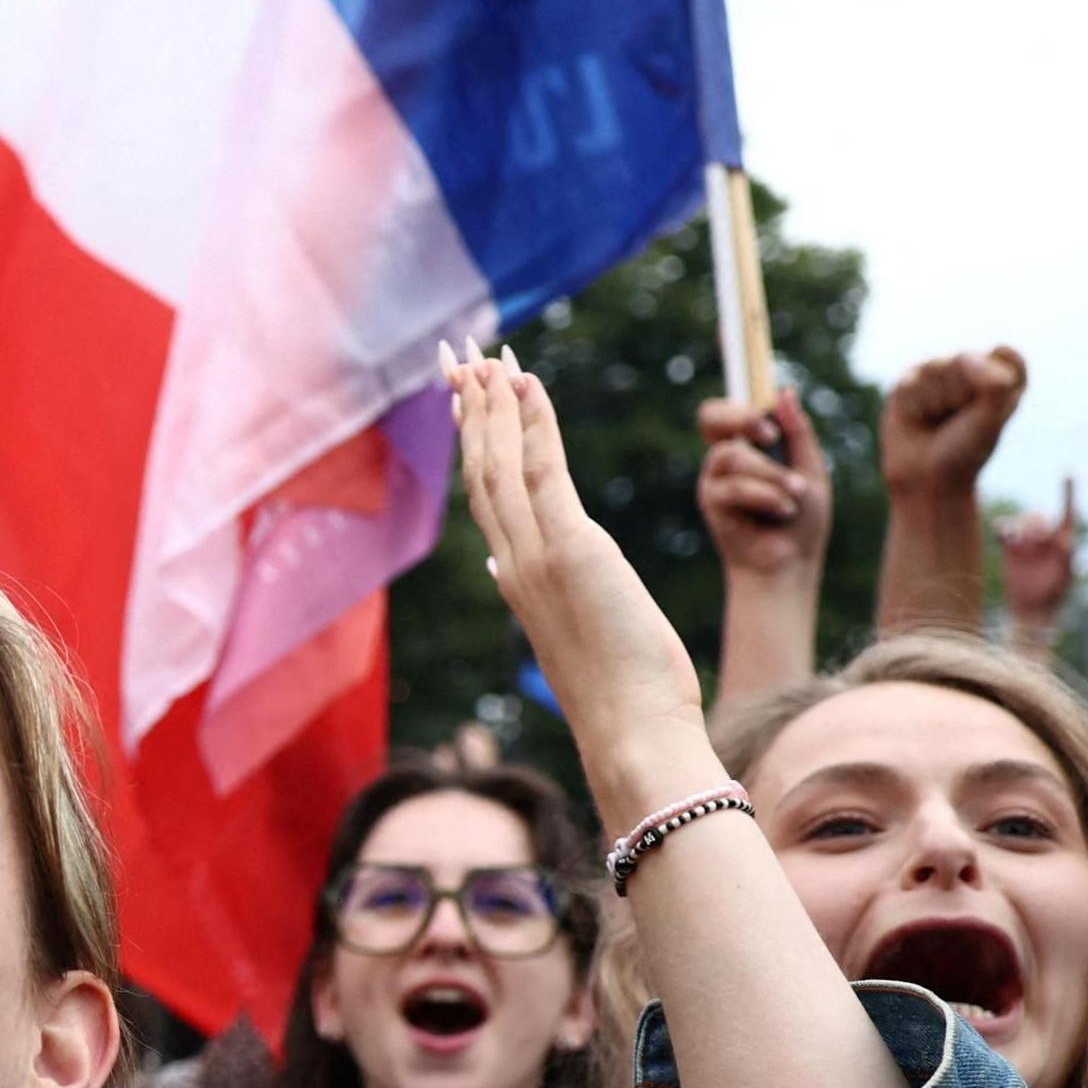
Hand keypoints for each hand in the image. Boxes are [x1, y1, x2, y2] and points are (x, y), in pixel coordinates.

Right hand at [443, 340, 702, 823]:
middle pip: (478, 469)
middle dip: (468, 408)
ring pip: (499, 463)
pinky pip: (542, 471)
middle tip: (457, 355)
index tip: (464, 398)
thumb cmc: (619, 697)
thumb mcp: (572, 635)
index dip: (472, 441)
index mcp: (516, 581)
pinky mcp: (570, 549)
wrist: (630, 733)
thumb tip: (502, 573)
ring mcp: (537, 556)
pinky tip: (526, 382)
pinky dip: (532, 422)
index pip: (486, 497)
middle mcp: (514, 564)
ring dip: (491, 403)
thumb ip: (537, 594)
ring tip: (485, 354)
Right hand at [696, 390, 830, 580]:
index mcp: (749, 447)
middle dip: (740, 418)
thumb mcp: (809, 469)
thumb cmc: (802, 522)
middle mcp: (726, 459)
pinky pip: (734, 486)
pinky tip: (783, 511)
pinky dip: (766, 496)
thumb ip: (798, 433)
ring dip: (771, 474)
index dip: (743, 404)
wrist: (791, 565)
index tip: (774, 423)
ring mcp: (715, 480)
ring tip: (795, 496)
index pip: (730, 410)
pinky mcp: (711, 503)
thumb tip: (783, 392)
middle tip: (769, 436)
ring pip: (733, 455)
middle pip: (710, 416)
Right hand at [881, 347, 1026, 498]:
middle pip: (967, 359)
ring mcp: (938, 373)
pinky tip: (916, 420)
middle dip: (961, 395)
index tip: (989, 413)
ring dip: (936, 402)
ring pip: (936, 368)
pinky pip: (911, 382)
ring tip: (936, 421)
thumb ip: (993, 385)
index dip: (996, 385)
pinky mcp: (909, 382)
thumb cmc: (964, 452)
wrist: (925, 480)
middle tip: (957, 421)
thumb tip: (965, 356)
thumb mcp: (990, 421)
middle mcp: (971, 370)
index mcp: (1003, 378)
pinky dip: (914, 407)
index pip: (1006, 357)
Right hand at [998, 476, 1079, 629]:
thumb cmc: (1053, 595)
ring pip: (1021, 522)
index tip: (1067, 472)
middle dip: (1036, 526)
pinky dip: (1003, 529)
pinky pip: (1004, 531)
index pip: (1068, 511)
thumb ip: (1068, 559)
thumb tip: (1067, 542)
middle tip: (1035, 541)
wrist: (1031, 610)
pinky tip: (1003, 536)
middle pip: (1039, 517)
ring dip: (1020, 528)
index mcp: (1064, 540)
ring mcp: (1026, 543)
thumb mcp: (1065, 578)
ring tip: (1017, 542)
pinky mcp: (1009, 549)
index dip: (1067, 492)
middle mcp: (1045, 538)